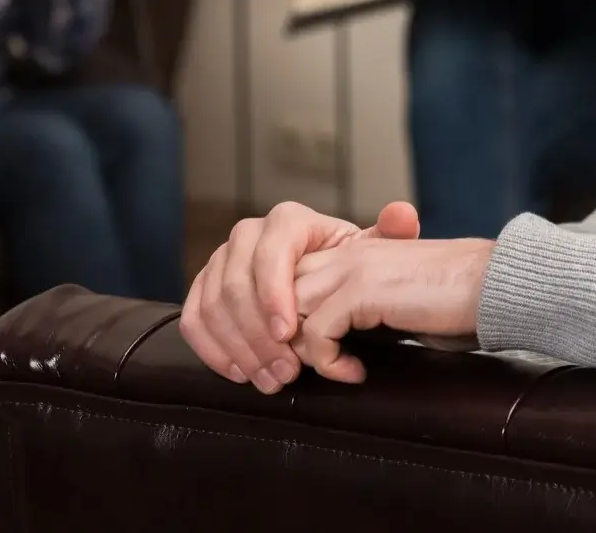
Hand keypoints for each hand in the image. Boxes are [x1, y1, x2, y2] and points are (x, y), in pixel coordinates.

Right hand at [180, 199, 419, 392]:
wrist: (321, 279)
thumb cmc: (347, 267)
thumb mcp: (370, 252)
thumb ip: (390, 233)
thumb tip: (403, 215)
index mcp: (288, 221)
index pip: (271, 252)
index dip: (275, 294)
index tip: (289, 333)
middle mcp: (248, 235)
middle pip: (237, 283)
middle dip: (259, 335)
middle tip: (286, 372)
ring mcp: (220, 261)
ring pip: (213, 304)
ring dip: (240, 349)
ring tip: (271, 380)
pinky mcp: (204, 288)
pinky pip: (193, 317)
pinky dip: (212, 349)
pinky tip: (239, 373)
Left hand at [289, 237, 494, 384]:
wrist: (492, 286)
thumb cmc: (451, 300)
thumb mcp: (390, 299)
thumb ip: (354, 308)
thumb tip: (321, 345)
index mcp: (349, 250)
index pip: (285, 280)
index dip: (279, 323)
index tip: (295, 361)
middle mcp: (344, 253)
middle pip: (274, 296)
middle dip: (276, 341)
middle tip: (295, 376)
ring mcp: (352, 269)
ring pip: (286, 314)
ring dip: (295, 354)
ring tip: (322, 376)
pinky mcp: (364, 291)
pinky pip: (317, 333)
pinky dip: (328, 362)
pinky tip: (355, 373)